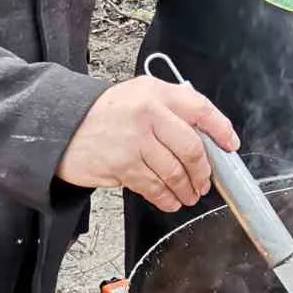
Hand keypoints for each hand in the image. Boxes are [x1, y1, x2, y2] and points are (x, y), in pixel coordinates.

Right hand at [56, 79, 238, 212]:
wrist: (62, 126)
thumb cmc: (103, 114)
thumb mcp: (139, 95)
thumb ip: (171, 109)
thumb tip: (205, 135)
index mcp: (155, 93)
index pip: (200, 109)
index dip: (221, 129)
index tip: (230, 145)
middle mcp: (147, 114)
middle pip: (191, 148)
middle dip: (203, 171)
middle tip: (205, 181)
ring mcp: (134, 141)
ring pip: (175, 172)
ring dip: (187, 189)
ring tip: (190, 194)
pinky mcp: (122, 166)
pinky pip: (155, 187)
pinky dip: (167, 198)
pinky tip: (171, 200)